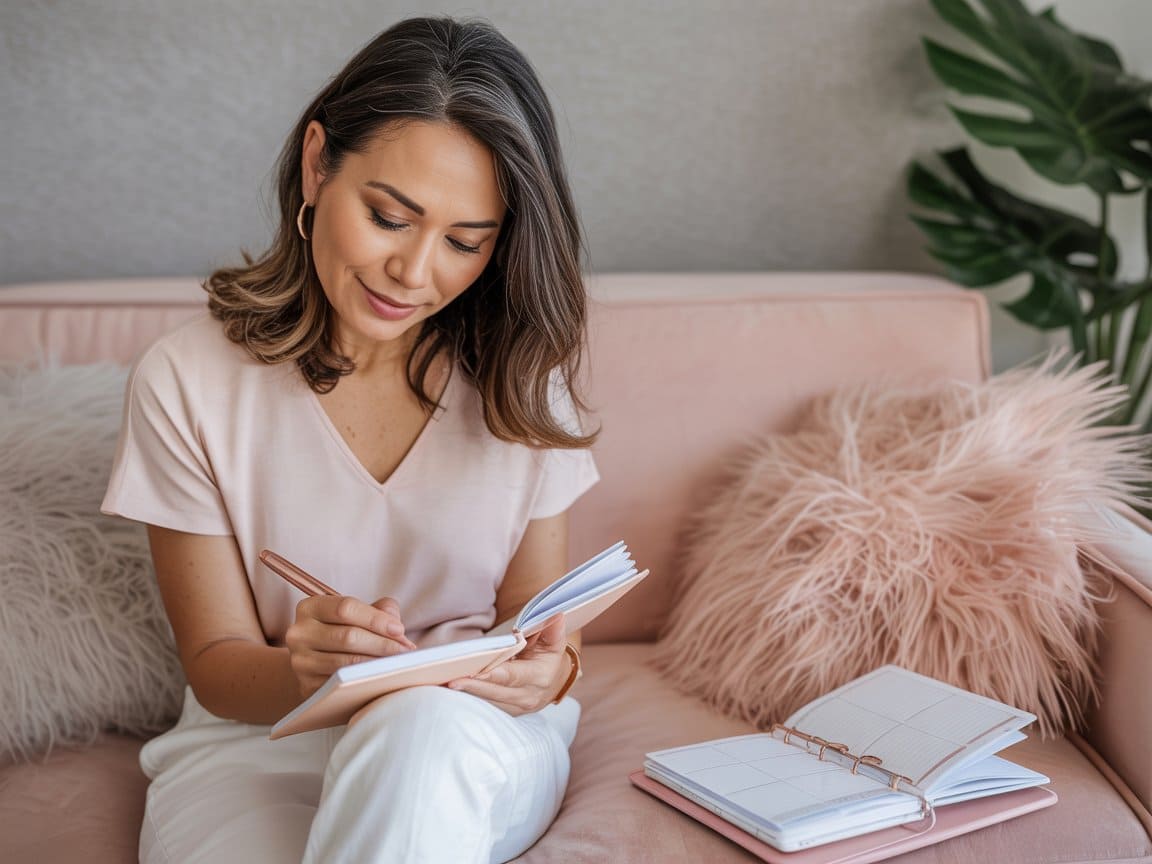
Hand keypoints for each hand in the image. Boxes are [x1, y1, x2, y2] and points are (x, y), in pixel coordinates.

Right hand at [285, 595, 415, 697]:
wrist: (317, 664)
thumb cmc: (344, 633)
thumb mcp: (358, 615)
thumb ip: (379, 610)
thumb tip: (395, 623)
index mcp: (310, 607)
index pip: (346, 608)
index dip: (376, 619)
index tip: (400, 629)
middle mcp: (299, 633)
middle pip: (348, 636)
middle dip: (383, 644)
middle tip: (407, 651)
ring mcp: (300, 661)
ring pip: (345, 662)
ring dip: (378, 664)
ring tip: (400, 665)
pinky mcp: (306, 685)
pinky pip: (340, 683)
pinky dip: (364, 680)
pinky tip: (382, 678)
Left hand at [447, 613, 570, 715]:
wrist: (556, 682)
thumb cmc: (550, 657)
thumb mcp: (554, 642)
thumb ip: (553, 630)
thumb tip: (556, 615)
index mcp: (540, 677)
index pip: (513, 676)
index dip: (494, 674)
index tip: (476, 672)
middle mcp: (528, 696)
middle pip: (495, 691)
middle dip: (472, 686)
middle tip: (450, 681)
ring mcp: (517, 708)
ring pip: (488, 701)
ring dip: (466, 694)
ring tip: (444, 685)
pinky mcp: (507, 712)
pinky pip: (486, 706)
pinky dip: (469, 699)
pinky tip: (452, 692)